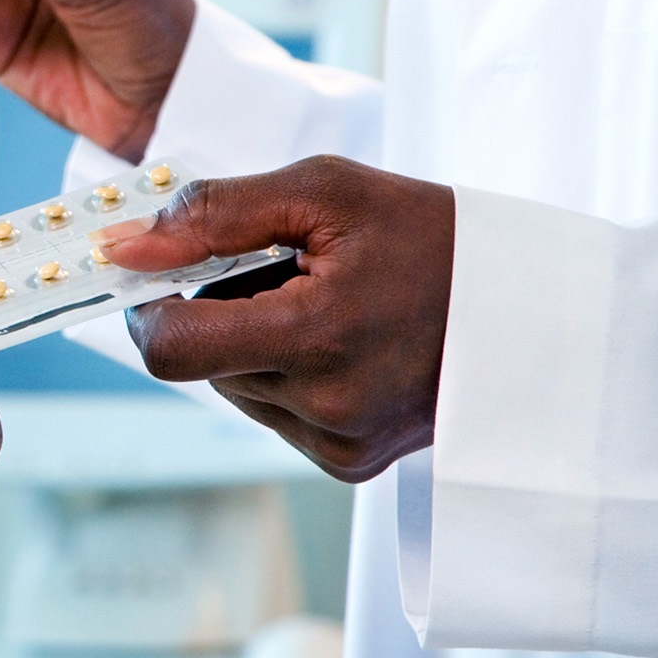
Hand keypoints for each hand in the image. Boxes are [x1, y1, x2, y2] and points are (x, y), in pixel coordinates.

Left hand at [97, 156, 454, 481]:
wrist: (531, 307)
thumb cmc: (428, 235)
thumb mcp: (324, 192)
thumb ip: (214, 214)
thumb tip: (125, 245)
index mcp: (316, 338)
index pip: (171, 348)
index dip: (148, 305)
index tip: (164, 268)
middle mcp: (324, 409)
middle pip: (200, 361)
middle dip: (218, 310)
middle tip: (285, 269)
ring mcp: (338, 446)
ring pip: (233, 387)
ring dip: (251, 342)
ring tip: (325, 304)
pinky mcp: (349, 465)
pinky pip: (273, 413)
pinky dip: (284, 373)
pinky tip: (340, 342)